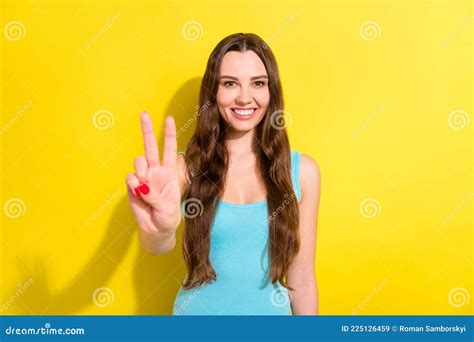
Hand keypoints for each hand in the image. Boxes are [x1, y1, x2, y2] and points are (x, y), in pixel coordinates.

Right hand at [125, 112, 181, 233]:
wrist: (156, 229)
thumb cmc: (167, 217)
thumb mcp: (168, 207)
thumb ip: (155, 195)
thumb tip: (141, 184)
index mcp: (170, 172)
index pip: (170, 149)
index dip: (169, 134)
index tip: (169, 118)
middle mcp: (156, 170)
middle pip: (151, 146)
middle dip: (147, 129)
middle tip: (144, 113)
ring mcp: (143, 177)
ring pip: (139, 162)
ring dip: (142, 171)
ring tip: (146, 187)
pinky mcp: (132, 185)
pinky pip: (131, 178)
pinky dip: (135, 185)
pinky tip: (140, 194)